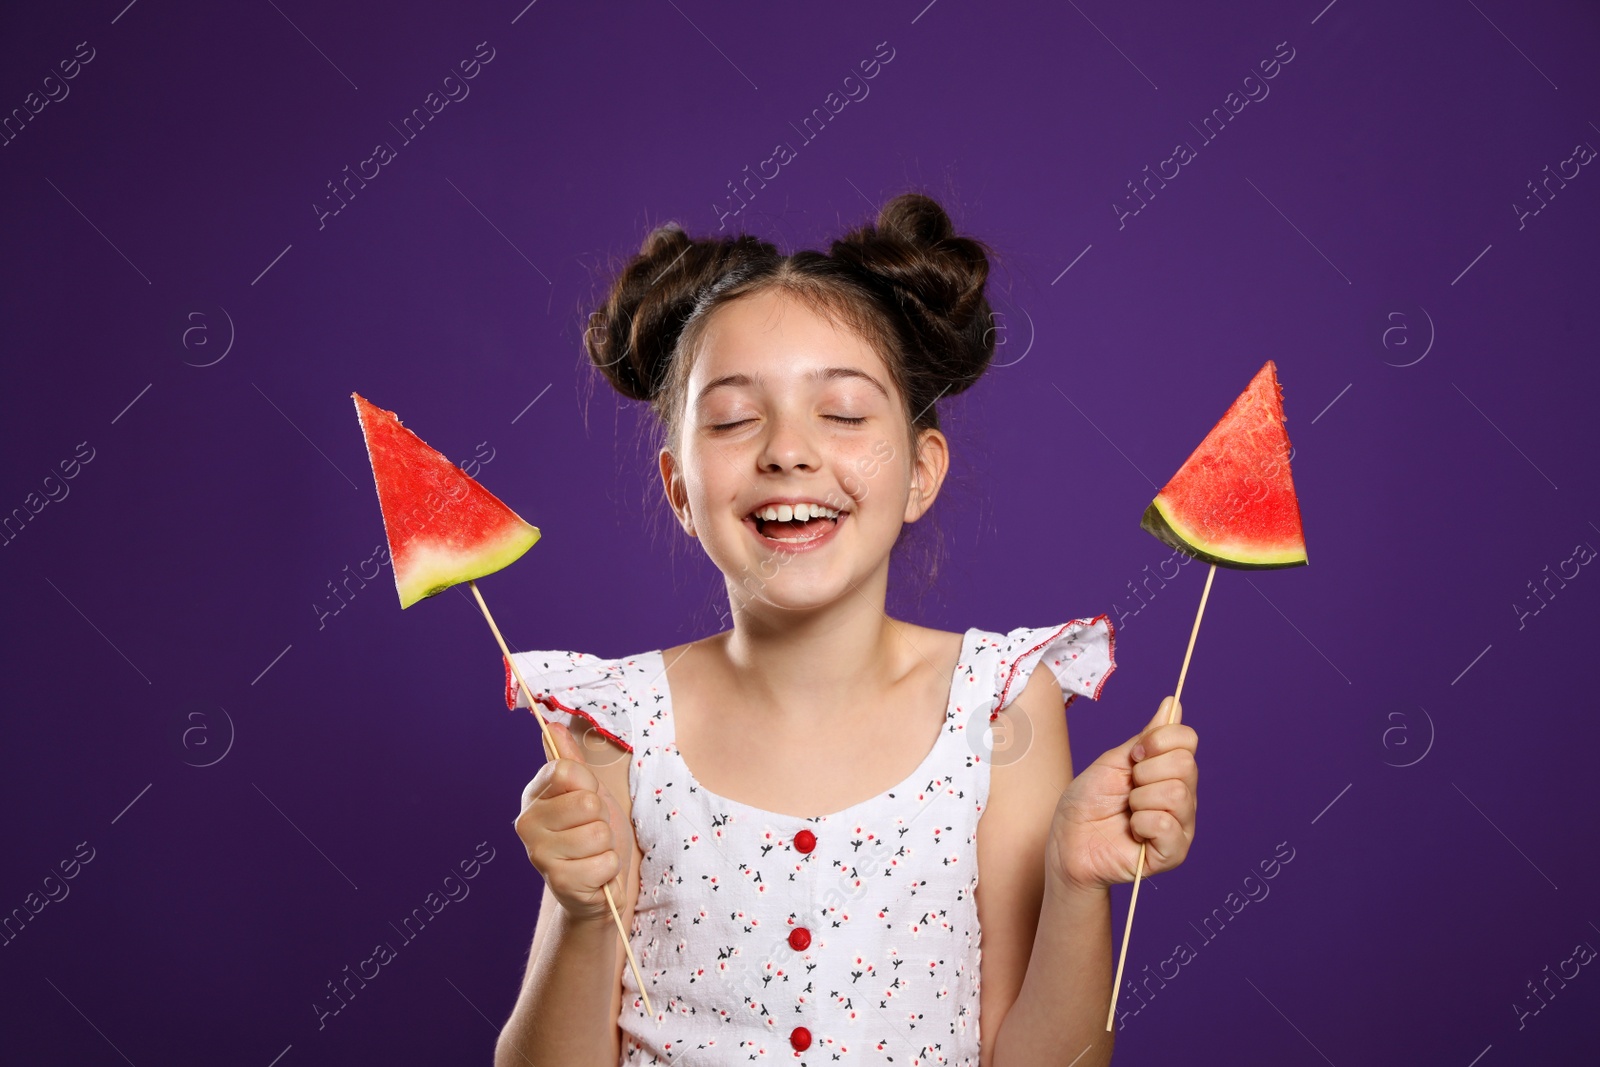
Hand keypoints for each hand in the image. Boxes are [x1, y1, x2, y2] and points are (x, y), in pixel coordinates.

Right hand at [513, 720, 630, 921]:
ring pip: (598, 833)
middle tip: (591, 832)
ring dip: (606, 846)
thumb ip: (570, 762)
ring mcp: (540, 854)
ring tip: (593, 854)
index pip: (566, 771)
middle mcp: (527, 824)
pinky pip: (605, 862)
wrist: (596, 888)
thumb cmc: (591, 836)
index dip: (588, 785)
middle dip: (601, 818)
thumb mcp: (587, 793)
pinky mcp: (559, 882)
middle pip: (587, 802)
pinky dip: (608, 869)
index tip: (585, 800)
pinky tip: (595, 875)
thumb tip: (552, 726)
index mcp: (533, 796)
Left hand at [1046, 696, 1197, 894]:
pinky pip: (1167, 825)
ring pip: (1177, 793)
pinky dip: (1142, 823)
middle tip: (1127, 788)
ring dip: (1139, 799)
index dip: (1157, 740)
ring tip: (1128, 812)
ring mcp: (1180, 824)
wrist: (1067, 843)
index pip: (1187, 739)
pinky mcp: (1172, 852)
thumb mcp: (1113, 761)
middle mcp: (1182, 795)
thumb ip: (1147, 737)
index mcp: (1168, 769)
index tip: (1133, 756)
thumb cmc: (1086, 803)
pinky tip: (1133, 831)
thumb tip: (1173, 703)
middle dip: (1144, 771)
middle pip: (1185, 764)